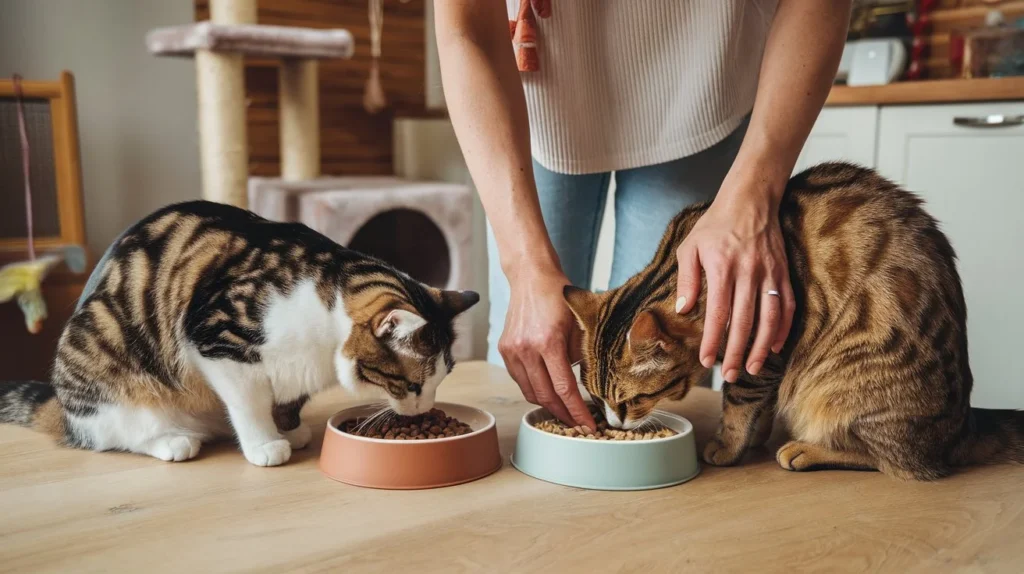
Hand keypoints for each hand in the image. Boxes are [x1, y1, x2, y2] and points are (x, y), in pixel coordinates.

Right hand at [498, 264, 597, 428]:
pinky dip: (533, 388)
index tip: (588, 425)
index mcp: (548, 342)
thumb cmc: (558, 296)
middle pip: (544, 396)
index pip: (564, 388)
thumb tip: (585, 382)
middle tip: (577, 424)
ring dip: (547, 404)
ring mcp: (512, 350)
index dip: (577, 410)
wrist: (530, 276)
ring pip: (529, 391)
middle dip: (563, 414)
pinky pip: (520, 379)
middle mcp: (526, 349)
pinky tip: (546, 390)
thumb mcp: (580, 324)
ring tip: (563, 410)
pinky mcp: (504, 349)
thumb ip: (581, 355)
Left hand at [674, 181, 794, 381]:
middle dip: (737, 352)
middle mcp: (749, 272)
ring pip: (769, 317)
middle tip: (730, 375)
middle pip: (745, 321)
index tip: (706, 360)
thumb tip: (683, 310)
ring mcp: (770, 274)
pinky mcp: (783, 273)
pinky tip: (775, 346)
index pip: (718, 312)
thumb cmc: (715, 225)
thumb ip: (686, 279)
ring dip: (762, 346)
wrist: (750, 200)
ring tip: (754, 368)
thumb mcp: (690, 247)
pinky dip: (783, 328)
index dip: (713, 339)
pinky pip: (787, 306)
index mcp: (722, 267)